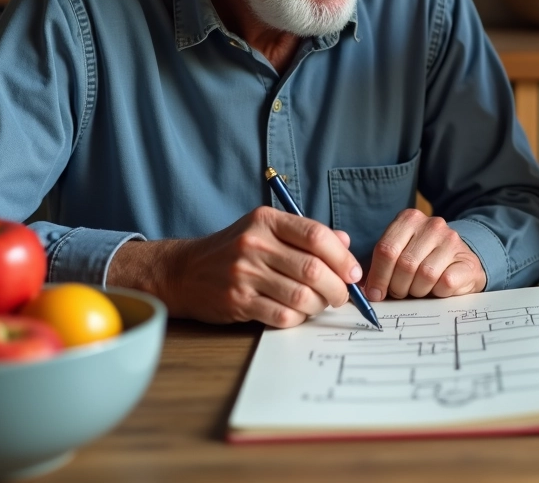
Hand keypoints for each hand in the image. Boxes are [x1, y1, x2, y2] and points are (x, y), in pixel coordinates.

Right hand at [107, 206, 361, 327]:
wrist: (184, 271)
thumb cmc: (234, 250)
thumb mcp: (267, 231)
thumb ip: (306, 234)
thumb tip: (346, 243)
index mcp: (267, 220)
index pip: (316, 235)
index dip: (343, 257)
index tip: (354, 272)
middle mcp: (254, 244)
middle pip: (313, 269)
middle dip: (338, 287)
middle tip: (343, 296)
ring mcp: (244, 274)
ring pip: (301, 295)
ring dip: (320, 305)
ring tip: (321, 305)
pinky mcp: (237, 301)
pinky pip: (281, 315)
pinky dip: (298, 318)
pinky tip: (298, 314)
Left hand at [364, 209, 486, 300]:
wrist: (461, 263)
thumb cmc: (423, 261)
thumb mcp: (399, 256)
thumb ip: (379, 267)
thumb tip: (361, 289)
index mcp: (409, 219)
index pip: (386, 249)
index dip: (378, 276)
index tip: (375, 293)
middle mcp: (432, 225)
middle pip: (404, 264)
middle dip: (397, 286)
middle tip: (400, 293)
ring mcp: (452, 241)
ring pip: (425, 275)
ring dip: (418, 291)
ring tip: (419, 289)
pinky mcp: (466, 261)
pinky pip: (444, 283)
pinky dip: (436, 293)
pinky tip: (437, 289)